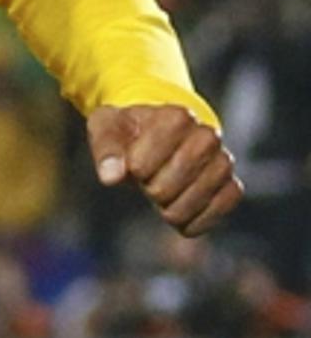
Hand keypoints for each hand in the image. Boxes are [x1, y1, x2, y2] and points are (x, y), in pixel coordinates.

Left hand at [88, 105, 243, 236]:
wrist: (155, 134)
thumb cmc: (128, 130)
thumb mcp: (106, 127)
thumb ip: (106, 148)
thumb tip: (111, 177)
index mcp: (176, 116)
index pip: (142, 165)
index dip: (133, 170)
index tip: (133, 160)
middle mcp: (207, 136)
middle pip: (167, 187)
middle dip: (150, 189)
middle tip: (147, 177)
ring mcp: (223, 162)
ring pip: (193, 202)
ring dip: (169, 208)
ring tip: (162, 189)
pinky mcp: (231, 187)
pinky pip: (217, 213)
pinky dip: (193, 221)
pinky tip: (177, 213)